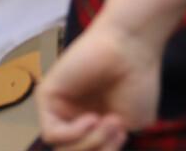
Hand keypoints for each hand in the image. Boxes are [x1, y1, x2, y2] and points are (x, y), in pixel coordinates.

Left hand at [35, 14, 162, 149]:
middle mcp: (73, 115)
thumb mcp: (130, 125)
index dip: (105, 150)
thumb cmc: (137, 78)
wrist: (132, 46)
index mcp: (93, 122)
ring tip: (110, 121)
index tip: (122, 135)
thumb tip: (90, 147)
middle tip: (117, 130)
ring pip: (62, 149)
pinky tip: (91, 118)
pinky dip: (74, 134)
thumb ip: (108, 144)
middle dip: (97, 148)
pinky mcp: (47, 96)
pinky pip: (51, 132)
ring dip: (90, 142)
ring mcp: (59, 106)